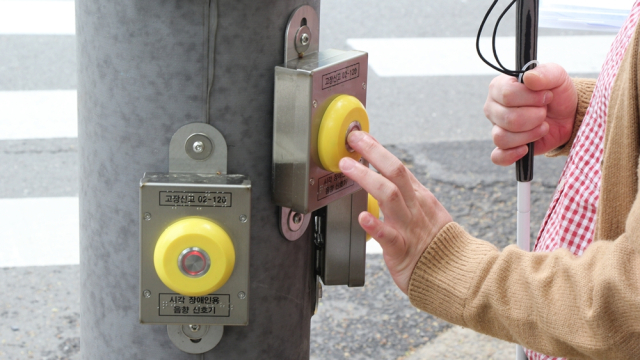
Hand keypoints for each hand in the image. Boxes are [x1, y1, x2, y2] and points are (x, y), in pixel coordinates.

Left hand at [339, 131, 452, 293]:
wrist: (455, 273)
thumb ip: (407, 193)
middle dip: (373, 152)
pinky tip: (362, 216)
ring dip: (367, 178)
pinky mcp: (401, 250)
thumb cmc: (435, 243)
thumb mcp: (426, 210)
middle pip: (395, 172)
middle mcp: (414, 207)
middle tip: (354, 139)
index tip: (361, 136)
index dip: (377, 149)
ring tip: (347, 167)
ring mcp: (408, 227)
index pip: (397, 167)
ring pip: (390, 196)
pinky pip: (388, 236)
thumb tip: (387, 174)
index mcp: (419, 197)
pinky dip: (375, 225)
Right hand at [484, 63, 576, 165]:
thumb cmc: (557, 93)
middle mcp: (493, 108)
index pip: (507, 94)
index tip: (546, 96)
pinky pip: (498, 156)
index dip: (531, 98)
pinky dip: (511, 155)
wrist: (567, 115)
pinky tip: (526, 149)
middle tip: (544, 112)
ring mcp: (497, 128)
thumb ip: (545, 73)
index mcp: (500, 87)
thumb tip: (529, 78)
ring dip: (530, 134)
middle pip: (507, 118)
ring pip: (502, 137)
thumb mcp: (557, 77)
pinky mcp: (505, 147)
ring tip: (542, 126)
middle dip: (534, 117)